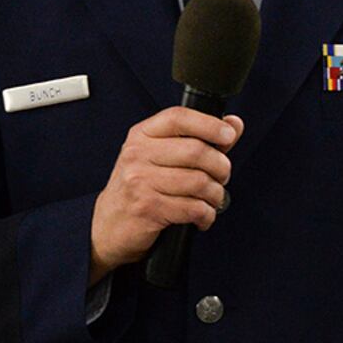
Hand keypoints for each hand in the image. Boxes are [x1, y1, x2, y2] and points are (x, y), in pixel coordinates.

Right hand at [89, 108, 241, 283]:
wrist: (108, 225)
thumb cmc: (140, 188)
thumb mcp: (163, 157)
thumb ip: (200, 139)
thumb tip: (234, 123)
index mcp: (142, 135)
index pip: (178, 117)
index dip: (209, 124)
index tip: (228, 135)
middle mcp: (138, 154)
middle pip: (196, 151)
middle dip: (221, 167)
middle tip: (221, 178)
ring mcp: (140, 181)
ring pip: (199, 182)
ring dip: (215, 195)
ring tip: (212, 199)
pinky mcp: (147, 208)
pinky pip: (193, 208)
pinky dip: (206, 215)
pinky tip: (202, 216)